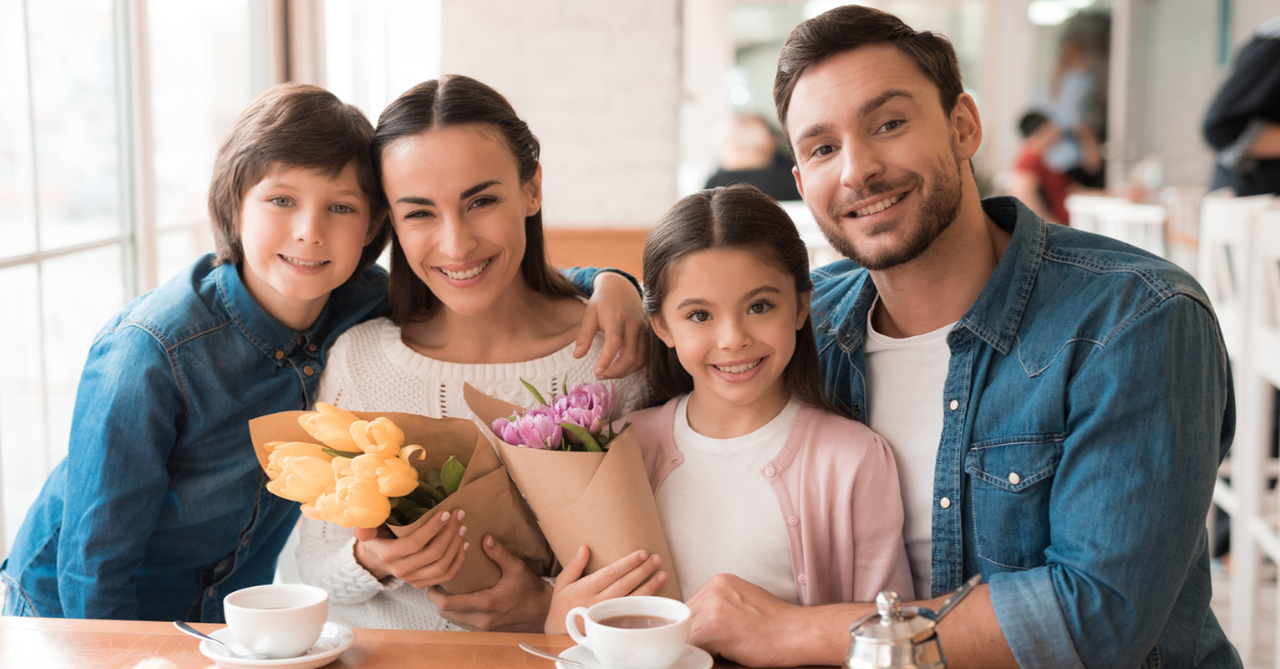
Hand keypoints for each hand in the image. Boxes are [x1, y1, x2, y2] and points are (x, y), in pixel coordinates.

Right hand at [351, 510, 467, 587]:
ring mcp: (412, 580)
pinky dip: (458, 561)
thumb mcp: (369, 529)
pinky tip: (464, 544)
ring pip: (442, 566)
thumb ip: (366, 526)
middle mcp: (400, 571)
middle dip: (450, 532)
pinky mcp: (422, 584)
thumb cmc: (377, 537)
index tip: (446, 513)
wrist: (376, 559)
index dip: (433, 528)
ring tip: (462, 527)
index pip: (415, 543)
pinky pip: (446, 576)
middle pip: (433, 554)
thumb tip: (360, 529)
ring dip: (456, 545)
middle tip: (459, 515)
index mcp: (387, 555)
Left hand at [427, 535, 553, 631]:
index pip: (449, 603)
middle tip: (437, 583)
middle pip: (446, 612)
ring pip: (453, 619)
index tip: (432, 582)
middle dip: (437, 599)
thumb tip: (485, 538)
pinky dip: (457, 613)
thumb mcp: (517, 568)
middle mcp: (482, 619)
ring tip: (448, 590)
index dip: (434, 593)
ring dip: (447, 607)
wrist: (543, 613)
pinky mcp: (486, 631)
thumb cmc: (530, 590)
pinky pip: (463, 624)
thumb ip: (499, 554)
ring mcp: (483, 628)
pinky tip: (462, 600)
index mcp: (486, 603)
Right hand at [545, 545, 667, 632]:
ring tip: (663, 574)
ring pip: (632, 599)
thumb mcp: (562, 583)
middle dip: (642, 570)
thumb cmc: (562, 605)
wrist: (560, 633)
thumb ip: (573, 565)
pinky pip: (632, 612)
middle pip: (625, 584)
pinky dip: (646, 603)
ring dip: (649, 587)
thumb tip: (584, 547)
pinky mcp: (613, 623)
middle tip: (657, 559)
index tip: (642, 553)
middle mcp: (598, 601)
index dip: (628, 563)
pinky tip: (657, 595)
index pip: (611, 573)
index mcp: (586, 589)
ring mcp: (607, 614)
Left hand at [575, 272, 644, 378]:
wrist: (622, 288)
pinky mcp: (648, 335)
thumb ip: (584, 336)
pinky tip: (621, 368)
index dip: (606, 360)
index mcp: (616, 318)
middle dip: (615, 371)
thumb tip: (577, 356)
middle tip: (599, 375)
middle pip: (630, 355)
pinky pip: (645, 357)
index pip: (614, 342)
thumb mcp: (589, 314)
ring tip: (608, 373)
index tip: (596, 371)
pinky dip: (634, 367)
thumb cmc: (603, 302)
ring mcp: (644, 330)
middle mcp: (634, 324)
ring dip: (624, 371)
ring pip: (640, 359)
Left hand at [686, 574, 800, 667]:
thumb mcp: (743, 600)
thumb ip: (719, 605)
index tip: (709, 637)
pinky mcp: (713, 626)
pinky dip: (706, 654)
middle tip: (719, 645)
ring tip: (724, 648)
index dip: (698, 625)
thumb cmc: (776, 624)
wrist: (796, 633)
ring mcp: (712, 606)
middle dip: (697, 635)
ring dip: (701, 645)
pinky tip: (726, 652)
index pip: (692, 606)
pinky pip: (694, 646)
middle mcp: (713, 588)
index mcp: (719, 581)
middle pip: (686, 619)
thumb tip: (698, 620)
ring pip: (688, 633)